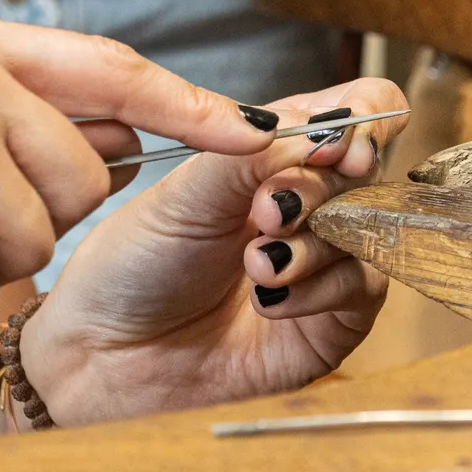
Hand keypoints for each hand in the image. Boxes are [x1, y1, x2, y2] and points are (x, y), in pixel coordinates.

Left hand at [20, 79, 410, 425]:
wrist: (105, 360)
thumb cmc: (130, 271)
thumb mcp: (184, 195)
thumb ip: (255, 155)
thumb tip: (329, 125)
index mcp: (271, 159)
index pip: (353, 112)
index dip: (362, 117)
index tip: (334, 143)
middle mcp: (305, 206)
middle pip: (366, 171)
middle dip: (319, 186)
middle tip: (267, 211)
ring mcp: (321, 263)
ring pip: (366, 228)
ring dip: (313, 242)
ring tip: (256, 266)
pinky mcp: (330, 322)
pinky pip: (364, 288)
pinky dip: (320, 288)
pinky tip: (269, 303)